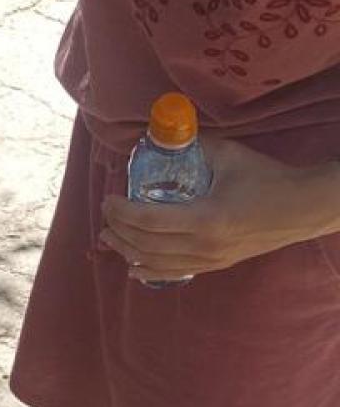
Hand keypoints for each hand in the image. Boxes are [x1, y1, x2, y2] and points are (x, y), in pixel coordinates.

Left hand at [100, 138, 339, 282]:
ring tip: (109, 238)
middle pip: (148, 244)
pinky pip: (176, 272)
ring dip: (129, 251)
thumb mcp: (227, 154)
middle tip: (105, 215)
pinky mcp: (218, 265)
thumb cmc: (266, 178)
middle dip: (120, 231)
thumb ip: (192, 144)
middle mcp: (205, 245)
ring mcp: (212, 260)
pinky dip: (150, 270)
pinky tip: (135, 267)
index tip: (108, 199)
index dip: (122, 212)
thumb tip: (161, 134)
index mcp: (206, 218)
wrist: (301, 208)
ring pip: (158, 263)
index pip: (149, 220)